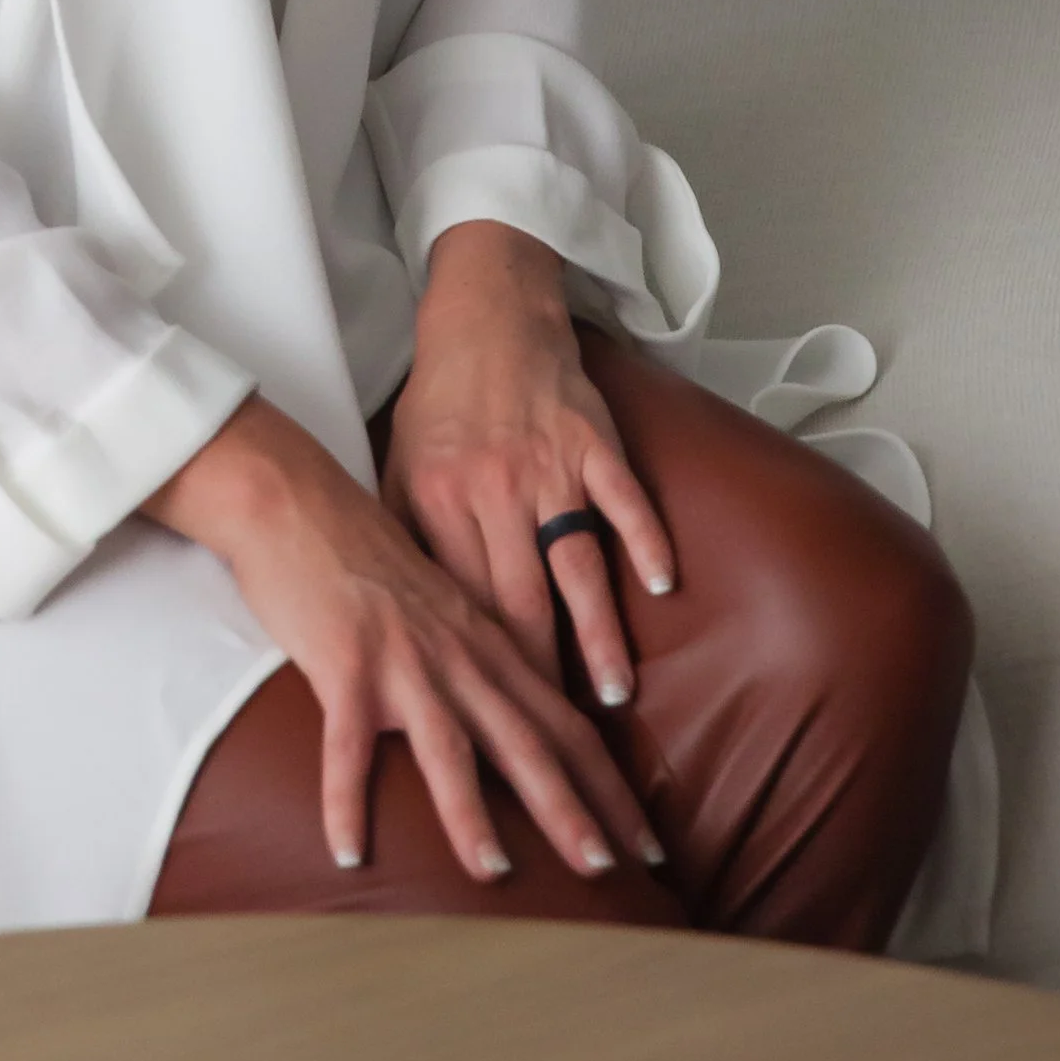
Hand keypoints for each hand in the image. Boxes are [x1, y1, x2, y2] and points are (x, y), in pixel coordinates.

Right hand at [142, 391, 660, 886]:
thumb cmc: (364, 556)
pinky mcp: (343, 663)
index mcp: (488, 645)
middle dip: (573, 808)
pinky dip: (346, 801)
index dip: (609, 785)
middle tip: (609, 871)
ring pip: (448, 746)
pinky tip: (348, 853)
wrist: (297, 500)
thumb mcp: (441, 607)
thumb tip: (509, 720)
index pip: (567, 724)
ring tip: (495, 873)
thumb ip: (476, 659)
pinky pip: (346, 747)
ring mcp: (402, 660)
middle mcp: (458, 655)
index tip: (646, 842)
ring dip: (472, 814)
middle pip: (529, 740)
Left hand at [383, 221, 676, 710]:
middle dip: (541, 678)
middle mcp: (493, 489)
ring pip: (574, 561)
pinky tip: (661, 586)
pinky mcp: (593, 439)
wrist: (485, 315)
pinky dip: (645, 538)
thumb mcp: (398, 468)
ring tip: (614, 696)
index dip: (481, 673)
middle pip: (519, 599)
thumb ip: (404, 540)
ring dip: (595, 632)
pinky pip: (623, 496)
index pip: (462, 607)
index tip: (495, 731)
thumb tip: (402, 626)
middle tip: (562, 745)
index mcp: (438, 502)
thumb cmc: (439, 403)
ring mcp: (548, 464)